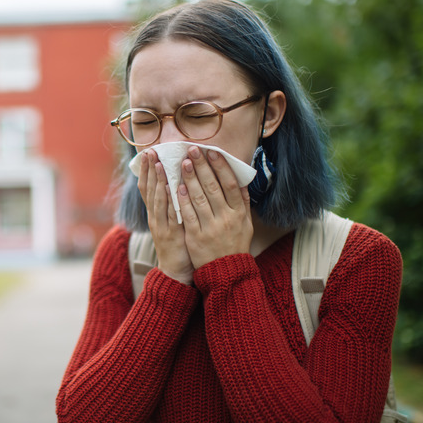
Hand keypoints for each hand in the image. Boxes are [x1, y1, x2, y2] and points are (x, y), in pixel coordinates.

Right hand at [137, 149, 193, 283]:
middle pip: (149, 190)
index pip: (148, 188)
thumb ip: (173, 204)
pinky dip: (170, 201)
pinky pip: (169, 215)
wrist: (175, 270)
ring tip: (159, 164)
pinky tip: (173, 188)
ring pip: (157, 200)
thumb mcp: (173, 221)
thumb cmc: (179, 244)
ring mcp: (161, 226)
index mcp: (155, 213)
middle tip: (150, 151)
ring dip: (158, 181)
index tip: (149, 153)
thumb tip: (178, 182)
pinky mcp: (170, 234)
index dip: (147, 170)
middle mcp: (155, 217)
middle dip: (150, 170)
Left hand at [177, 146, 252, 268]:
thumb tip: (241, 179)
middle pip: (213, 187)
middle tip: (192, 150)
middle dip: (202, 167)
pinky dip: (183, 200)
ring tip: (183, 163)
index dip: (220, 166)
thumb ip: (243, 202)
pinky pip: (188, 215)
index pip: (229, 184)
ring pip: (199, 198)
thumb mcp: (246, 224)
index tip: (212, 151)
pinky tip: (177, 187)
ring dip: (190, 179)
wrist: (226, 272)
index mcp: (239, 213)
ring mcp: (211, 227)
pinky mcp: (196, 237)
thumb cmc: (235, 244)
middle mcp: (226, 218)